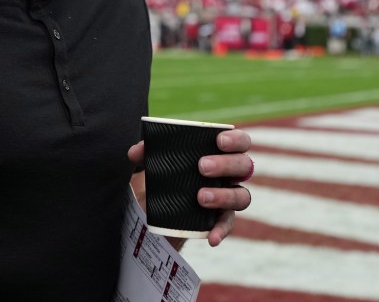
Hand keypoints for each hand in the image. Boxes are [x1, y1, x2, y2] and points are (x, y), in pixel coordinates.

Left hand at [127, 128, 253, 247]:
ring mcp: (228, 197)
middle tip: (202, 167)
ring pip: (242, 196)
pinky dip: (221, 231)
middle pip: (243, 166)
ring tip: (201, 197)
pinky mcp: (220, 219)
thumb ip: (145, 153)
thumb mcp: (153, 163)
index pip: (241, 142)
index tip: (218, 141)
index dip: (236, 140)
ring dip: (225, 196)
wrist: (157, 208)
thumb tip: (135, 152)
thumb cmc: (165, 175)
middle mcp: (230, 175)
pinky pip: (228, 225)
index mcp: (220, 153)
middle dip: (226, 165)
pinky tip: (211, 238)